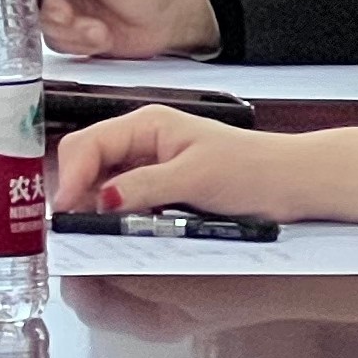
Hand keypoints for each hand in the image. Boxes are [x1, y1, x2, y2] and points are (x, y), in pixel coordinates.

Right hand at [51, 103, 314, 221]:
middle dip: (76, 191)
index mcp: (146, 125)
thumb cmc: (253, 170)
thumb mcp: (196, 178)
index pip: (89, 143)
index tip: (63, 210)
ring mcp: (152, 165)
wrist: (295, 183)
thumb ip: (147, 187)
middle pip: (90, 161)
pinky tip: (117, 232)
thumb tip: (102, 198)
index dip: (71, 176)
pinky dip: (116, 215)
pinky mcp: (164, 188)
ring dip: (95, 205)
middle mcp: (143, 141)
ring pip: (105, 182)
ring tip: (89, 233)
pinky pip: (127, 199)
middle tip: (70, 227)